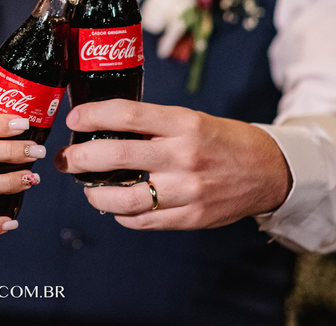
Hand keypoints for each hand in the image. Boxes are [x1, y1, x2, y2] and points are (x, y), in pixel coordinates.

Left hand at [55, 100, 291, 229]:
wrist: (269, 171)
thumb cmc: (223, 141)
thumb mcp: (191, 119)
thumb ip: (153, 124)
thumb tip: (102, 125)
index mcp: (184, 124)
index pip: (127, 115)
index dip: (93, 115)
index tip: (74, 119)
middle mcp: (184, 156)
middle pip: (117, 156)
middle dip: (80, 157)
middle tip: (66, 159)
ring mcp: (188, 190)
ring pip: (126, 197)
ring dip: (96, 194)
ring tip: (86, 188)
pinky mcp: (192, 217)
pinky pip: (144, 221)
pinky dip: (123, 215)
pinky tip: (116, 206)